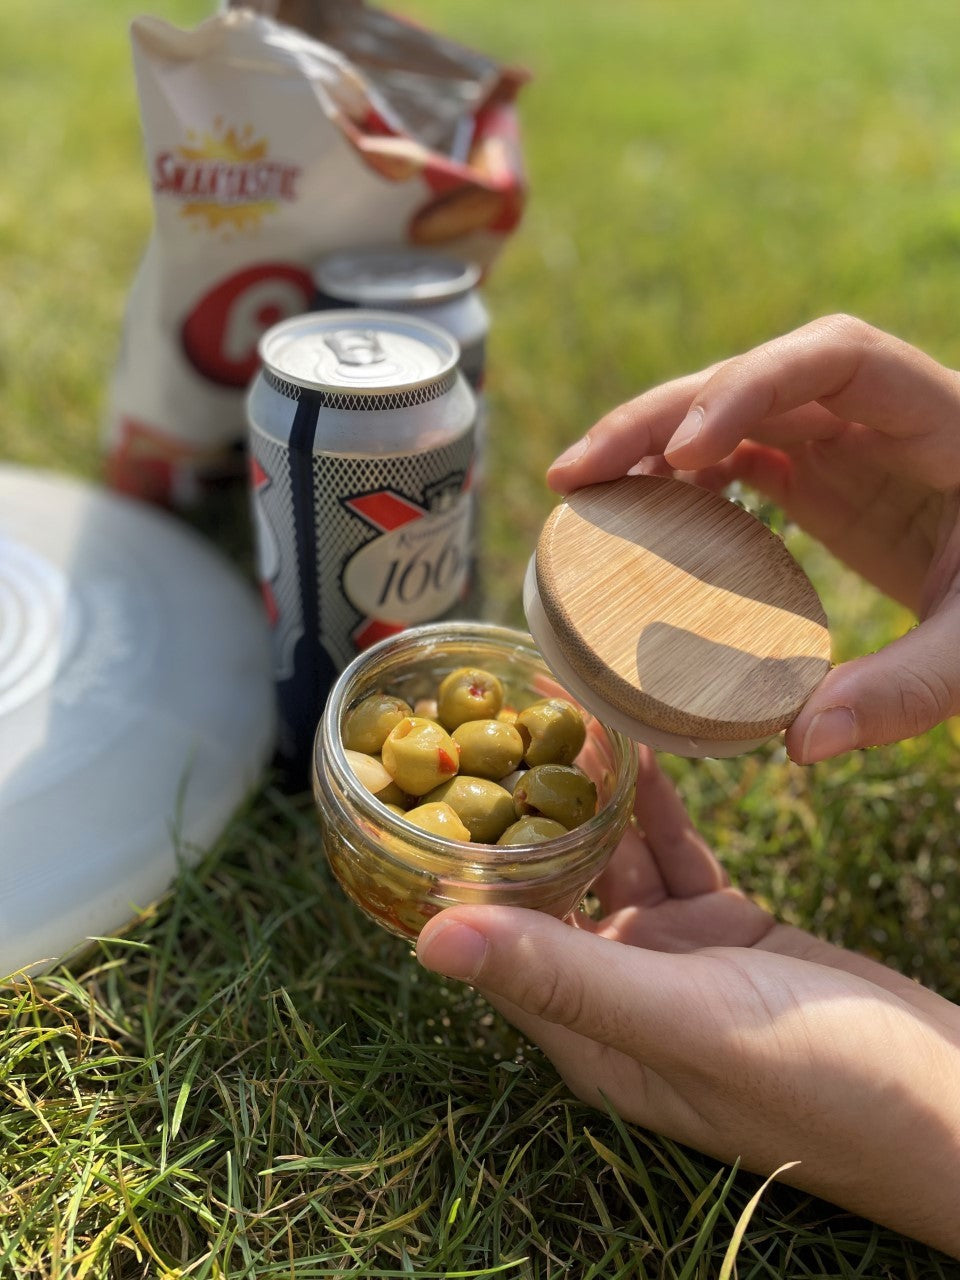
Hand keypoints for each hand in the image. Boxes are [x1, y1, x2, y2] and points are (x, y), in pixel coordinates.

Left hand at [416, 749, 959, 1256]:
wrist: (950, 1099)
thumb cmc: (820, 1084)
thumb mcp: (683, 1022)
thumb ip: (564, 978)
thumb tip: (429, 941)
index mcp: (584, 1031)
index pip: (493, 939)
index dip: (466, 865)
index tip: (444, 781)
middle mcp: (615, 992)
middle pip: (550, 888)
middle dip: (529, 811)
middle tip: (509, 723)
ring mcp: (671, 958)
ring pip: (613, 860)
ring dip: (595, 798)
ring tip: (570, 717)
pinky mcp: (723, 928)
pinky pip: (673, 854)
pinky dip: (657, 806)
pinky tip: (643, 748)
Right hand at [546, 314, 959, 761]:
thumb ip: (906, 690)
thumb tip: (800, 742)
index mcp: (939, 416)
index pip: (834, 357)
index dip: (749, 386)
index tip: (682, 453)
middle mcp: (880, 412)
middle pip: (756, 377)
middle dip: (659, 418)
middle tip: (576, 476)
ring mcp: (848, 440)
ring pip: (733, 410)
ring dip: (653, 443)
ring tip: (583, 493)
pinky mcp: (825, 475)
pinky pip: (740, 454)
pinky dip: (684, 478)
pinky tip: (641, 515)